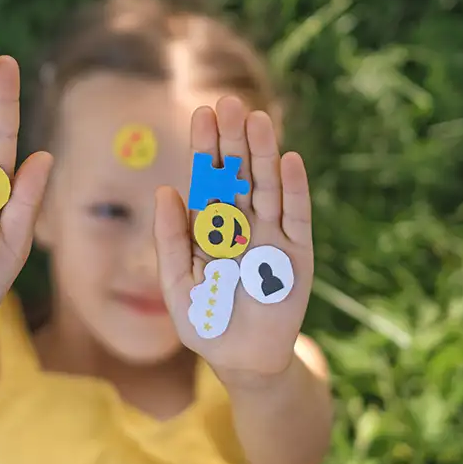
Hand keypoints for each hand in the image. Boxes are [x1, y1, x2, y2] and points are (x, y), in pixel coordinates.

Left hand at [153, 96, 313, 381]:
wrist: (241, 361)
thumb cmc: (205, 323)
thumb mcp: (178, 283)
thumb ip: (171, 239)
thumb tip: (165, 190)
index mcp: (212, 227)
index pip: (208, 179)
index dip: (206, 148)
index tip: (202, 114)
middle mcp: (243, 224)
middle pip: (239, 174)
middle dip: (234, 140)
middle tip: (229, 102)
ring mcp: (272, 236)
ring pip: (267, 187)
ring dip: (263, 154)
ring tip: (257, 120)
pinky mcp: (297, 255)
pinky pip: (296, 216)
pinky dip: (293, 189)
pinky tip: (288, 160)